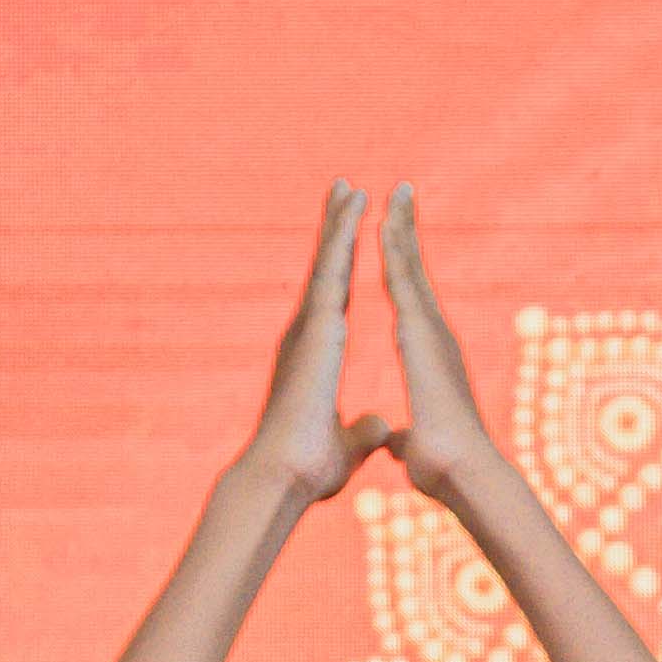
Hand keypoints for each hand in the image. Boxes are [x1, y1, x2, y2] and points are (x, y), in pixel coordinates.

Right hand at [247, 183, 387, 506]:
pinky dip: (342, 239)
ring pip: (326, 263)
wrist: (284, 474)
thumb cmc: (306, 466)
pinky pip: (332, 272)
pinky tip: (352, 211)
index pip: (332, 300)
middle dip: (335, 231)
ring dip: (337, 224)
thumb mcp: (345, 444)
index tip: (347, 238)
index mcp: (318, 355)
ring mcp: (309, 328)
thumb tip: (377, 427)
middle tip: (344, 192)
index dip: (340, 268)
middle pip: (325, 271)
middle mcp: (309, 334)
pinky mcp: (317, 328)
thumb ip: (360, 430)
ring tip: (349, 187)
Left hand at [375, 187, 515, 501]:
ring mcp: (431, 331)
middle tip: (402, 192)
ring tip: (397, 190)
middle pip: (415, 272)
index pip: (410, 303)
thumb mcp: (414, 446)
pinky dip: (395, 251)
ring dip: (403, 227)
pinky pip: (404, 282)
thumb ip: (403, 437)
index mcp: (428, 356)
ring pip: (412, 268)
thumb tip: (396, 444)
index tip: (395, 238)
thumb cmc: (445, 467)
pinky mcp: (422, 334)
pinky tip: (385, 221)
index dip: (403, 269)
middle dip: (407, 232)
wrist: (464, 474)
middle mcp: (434, 336)